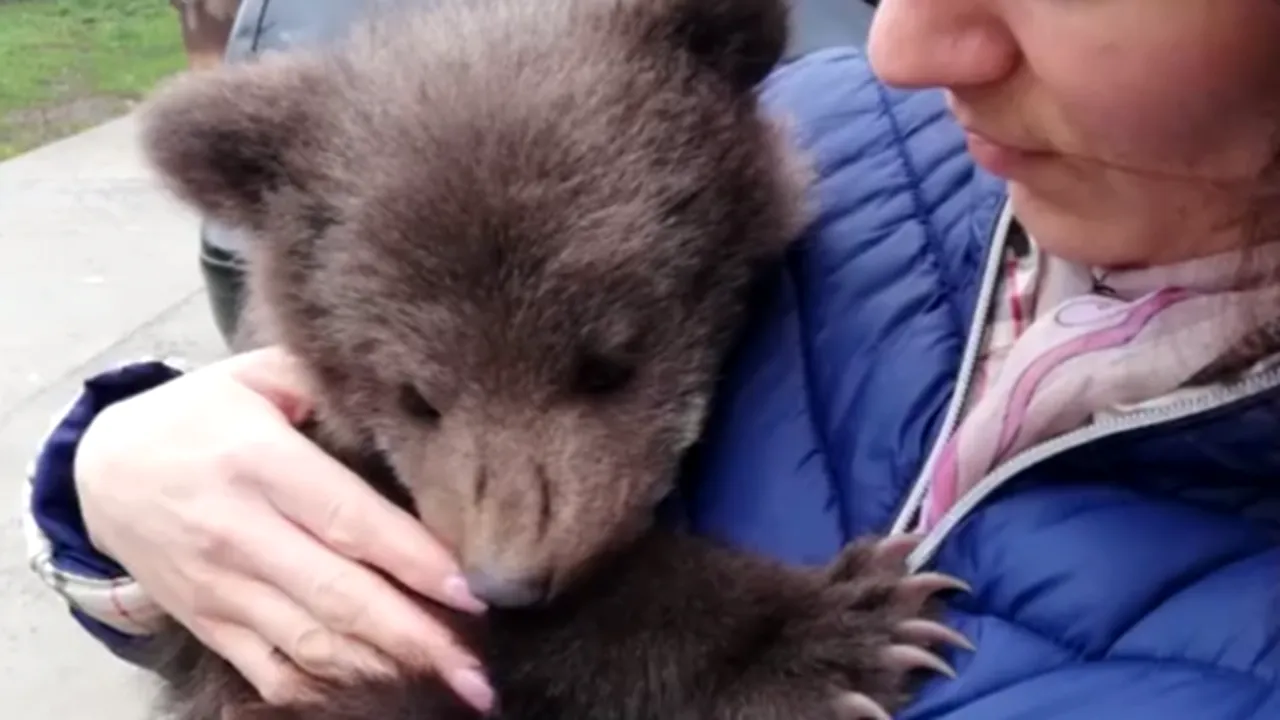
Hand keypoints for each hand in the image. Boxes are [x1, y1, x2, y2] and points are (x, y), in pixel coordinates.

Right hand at [74, 347, 494, 711]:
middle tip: (480, 669)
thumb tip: (403, 397)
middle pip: (340, 596)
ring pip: (312, 644)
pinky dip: (324, 691)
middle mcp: (239, 533)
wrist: (103, 470)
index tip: (473, 593)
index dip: (414, 561)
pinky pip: (272, 671)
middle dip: (417, 638)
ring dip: (385, 671)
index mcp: (260, 464)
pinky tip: (380, 697)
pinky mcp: (210, 624)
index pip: (349, 521)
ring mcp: (222, 588)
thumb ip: (325, 385)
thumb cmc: (198, 416)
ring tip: (449, 689)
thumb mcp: (256, 377)